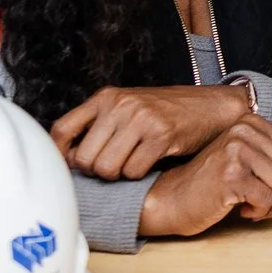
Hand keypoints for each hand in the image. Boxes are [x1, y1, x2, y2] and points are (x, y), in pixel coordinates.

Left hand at [51, 84, 249, 178]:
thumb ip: (100, 124)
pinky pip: (133, 171)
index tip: (69, 166)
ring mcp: (141, 119)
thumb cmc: (166, 111)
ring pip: (106, 169)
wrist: (211, 106)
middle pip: (83, 158)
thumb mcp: (127, 106)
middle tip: (113, 167)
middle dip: (95, 172)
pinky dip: (139, 175)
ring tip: (131, 164)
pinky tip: (150, 162)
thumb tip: (69, 159)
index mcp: (106, 97)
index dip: (60, 155)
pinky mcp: (161, 135)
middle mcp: (120, 105)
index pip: (62, 129)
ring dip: (117, 176)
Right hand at [137, 114, 271, 237]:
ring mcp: (236, 150)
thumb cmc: (211, 186)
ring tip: (248, 204)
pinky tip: (238, 208)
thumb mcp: (256, 168)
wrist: (170, 200)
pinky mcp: (230, 175)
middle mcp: (244, 130)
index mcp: (252, 122)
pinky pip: (267, 200)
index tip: (265, 185)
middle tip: (257, 200)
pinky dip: (258, 212)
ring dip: (271, 206)